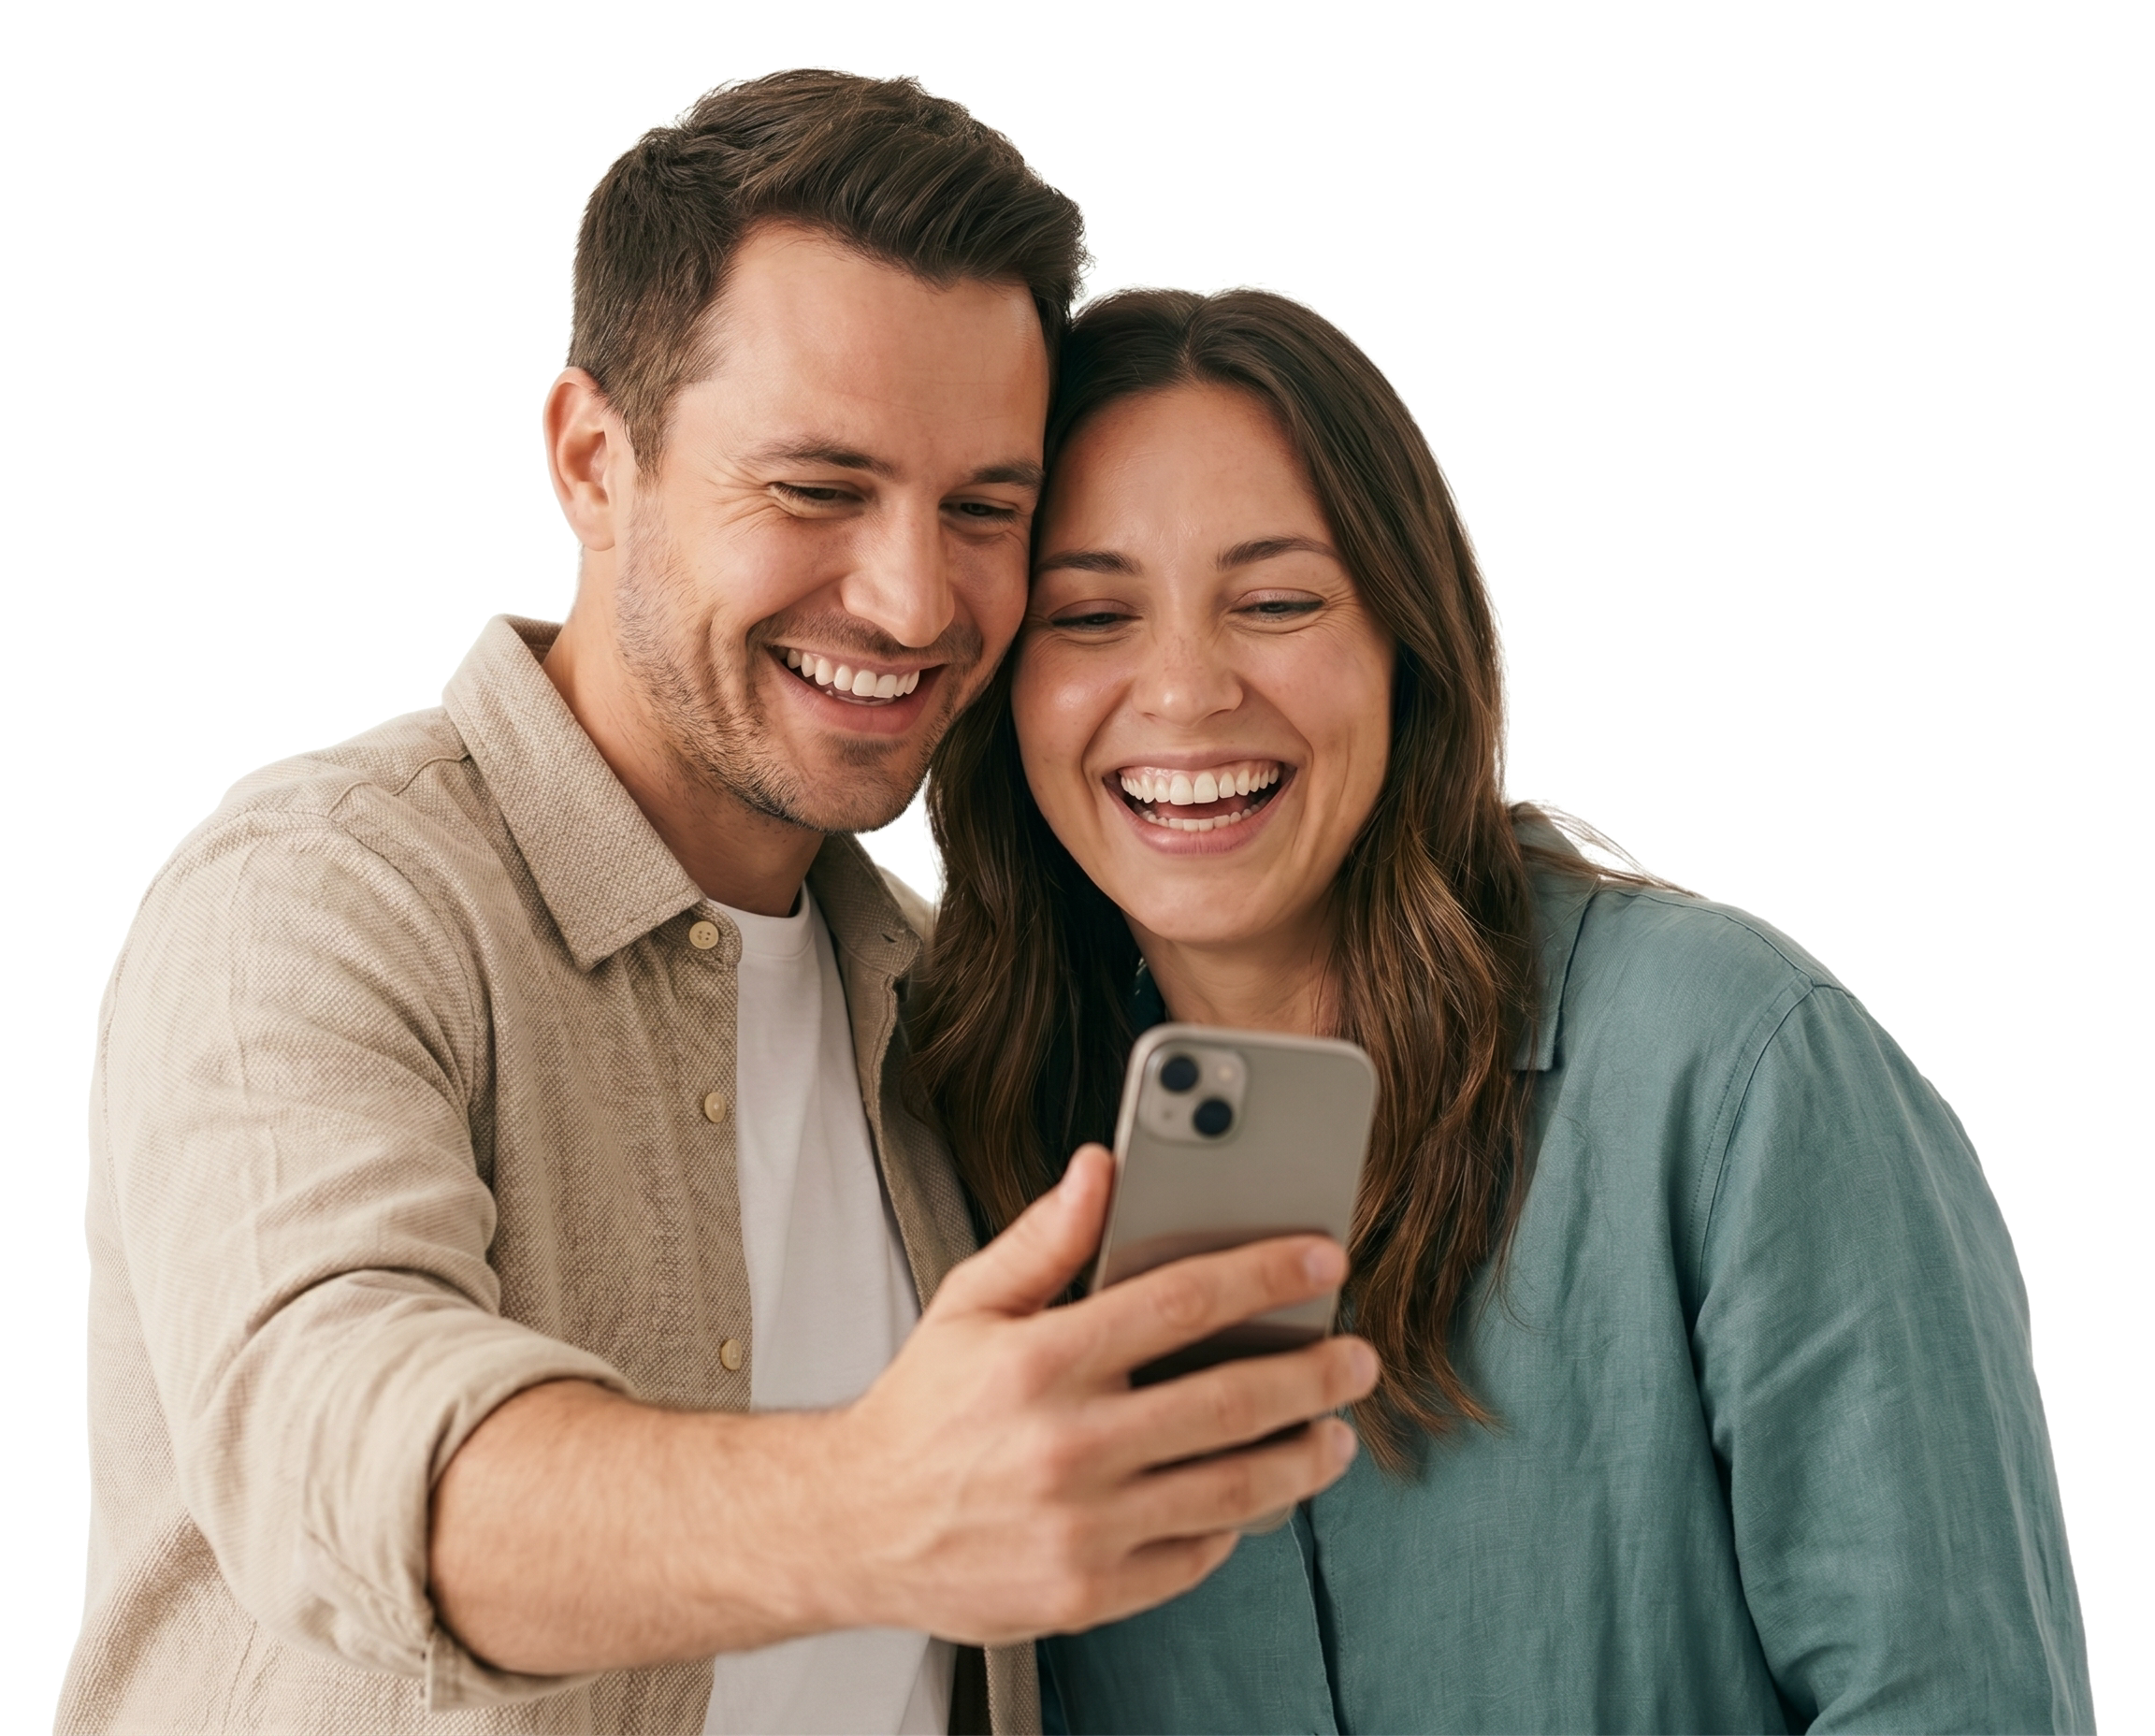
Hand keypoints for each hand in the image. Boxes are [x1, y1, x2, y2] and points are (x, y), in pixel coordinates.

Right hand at [796, 1144, 1377, 1642]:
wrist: (855, 1528)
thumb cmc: (923, 1409)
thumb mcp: (969, 1303)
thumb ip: (1045, 1237)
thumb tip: (1103, 1168)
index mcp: (1040, 1359)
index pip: (1182, 1301)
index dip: (1267, 1274)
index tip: (1322, 1259)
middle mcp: (1065, 1444)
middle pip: (1229, 1401)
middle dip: (1314, 1375)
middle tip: (1357, 1359)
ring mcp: (1079, 1526)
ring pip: (1229, 1488)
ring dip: (1300, 1459)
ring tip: (1333, 1435)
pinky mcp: (1084, 1592)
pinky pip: (1191, 1557)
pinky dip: (1234, 1526)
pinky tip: (1251, 1498)